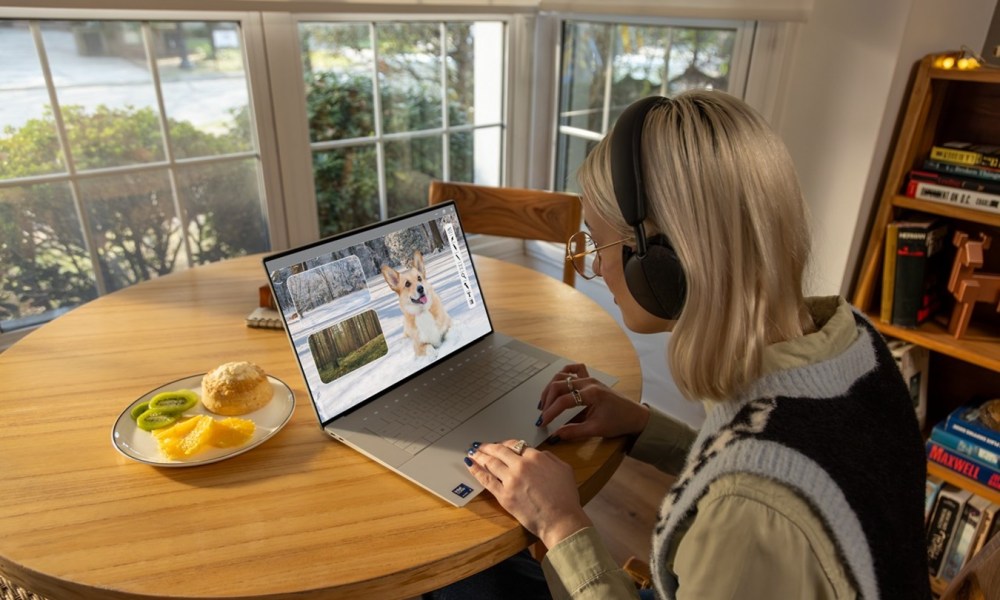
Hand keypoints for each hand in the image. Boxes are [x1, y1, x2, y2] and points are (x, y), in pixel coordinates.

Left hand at [464, 440, 591, 548]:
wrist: (560, 520)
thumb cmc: (566, 498)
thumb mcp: (564, 469)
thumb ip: (550, 458)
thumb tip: (539, 455)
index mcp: (536, 457)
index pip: (516, 445)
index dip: (506, 444)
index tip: (501, 445)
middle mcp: (521, 465)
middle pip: (500, 451)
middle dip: (489, 447)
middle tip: (481, 445)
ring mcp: (510, 480)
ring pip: (491, 463)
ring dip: (480, 456)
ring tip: (473, 453)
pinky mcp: (503, 495)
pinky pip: (486, 480)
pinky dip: (476, 471)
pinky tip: (471, 466)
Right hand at [538, 363, 649, 442]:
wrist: (636, 416)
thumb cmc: (619, 422)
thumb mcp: (596, 430)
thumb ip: (574, 432)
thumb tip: (555, 435)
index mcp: (592, 394)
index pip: (564, 400)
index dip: (551, 412)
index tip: (542, 422)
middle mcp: (589, 382)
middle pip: (559, 385)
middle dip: (547, 400)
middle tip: (542, 415)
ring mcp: (589, 379)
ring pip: (562, 377)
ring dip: (551, 388)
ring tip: (544, 403)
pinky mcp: (591, 380)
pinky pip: (574, 369)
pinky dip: (564, 374)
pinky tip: (557, 383)